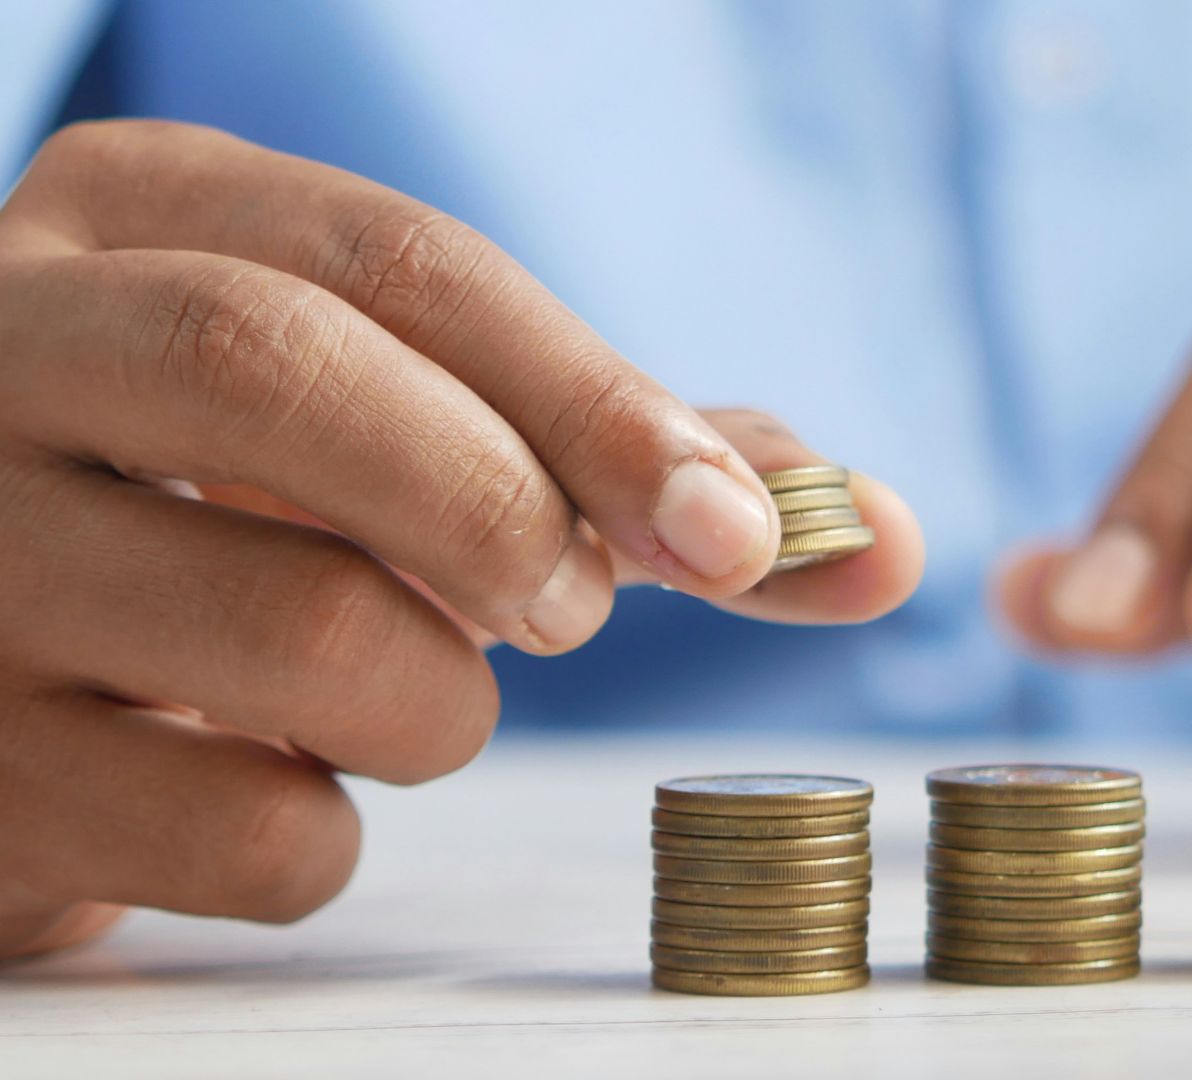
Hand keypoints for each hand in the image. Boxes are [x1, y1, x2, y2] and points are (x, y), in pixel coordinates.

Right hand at [0, 122, 922, 959]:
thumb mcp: (412, 425)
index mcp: (138, 220)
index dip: (601, 403)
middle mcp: (1, 349)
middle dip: (498, 505)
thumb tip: (879, 533)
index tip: (739, 534)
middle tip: (568, 607)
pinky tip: (270, 783)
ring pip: (294, 628)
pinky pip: (234, 831)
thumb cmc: (251, 513)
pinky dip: (325, 835)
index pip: (402, 267)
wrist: (7, 654)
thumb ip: (633, 460)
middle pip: (284, 371)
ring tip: (402, 692)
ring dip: (439, 704)